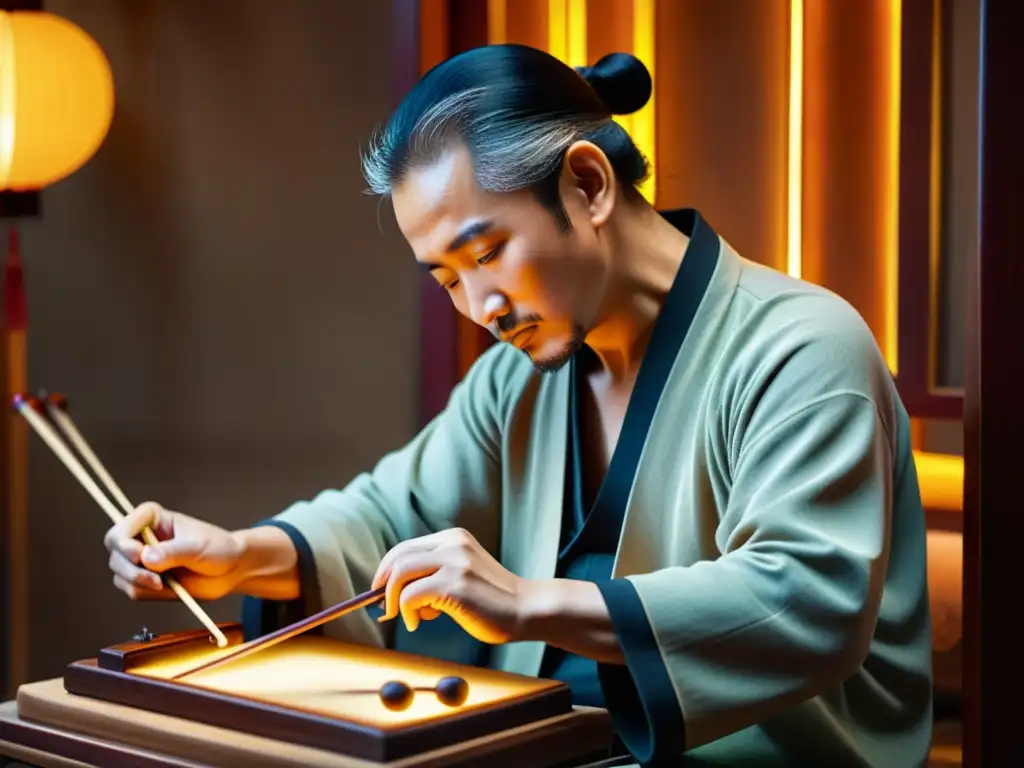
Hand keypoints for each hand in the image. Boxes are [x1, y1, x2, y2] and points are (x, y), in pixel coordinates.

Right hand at [103, 501, 244, 600]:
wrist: (231, 570)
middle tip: (156, 579)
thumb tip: (146, 558)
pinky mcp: (146, 579)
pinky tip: (167, 588)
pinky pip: (131, 590)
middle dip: (132, 571)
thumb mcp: (197, 548)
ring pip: (120, 575)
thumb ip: (172, 552)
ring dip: (140, 584)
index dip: (123, 545)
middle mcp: (140, 537)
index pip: (119, 531)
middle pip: (115, 555)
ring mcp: (141, 560)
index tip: (140, 555)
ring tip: (165, 583)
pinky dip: (146, 593)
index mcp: (150, 518)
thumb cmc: (218, 549)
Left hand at [371, 528, 525, 644]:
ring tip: (407, 618)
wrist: (527, 610)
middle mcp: (453, 544)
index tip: (380, 591)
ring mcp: (456, 562)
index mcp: (454, 538)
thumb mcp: (462, 575)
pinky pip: (412, 595)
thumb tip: (394, 593)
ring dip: (393, 598)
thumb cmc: (492, 601)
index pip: (406, 548)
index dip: (386, 570)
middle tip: (383, 608)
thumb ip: (435, 575)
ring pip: (401, 573)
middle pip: (399, 557)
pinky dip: (407, 611)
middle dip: (383, 584)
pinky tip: (419, 623)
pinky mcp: (456, 585)